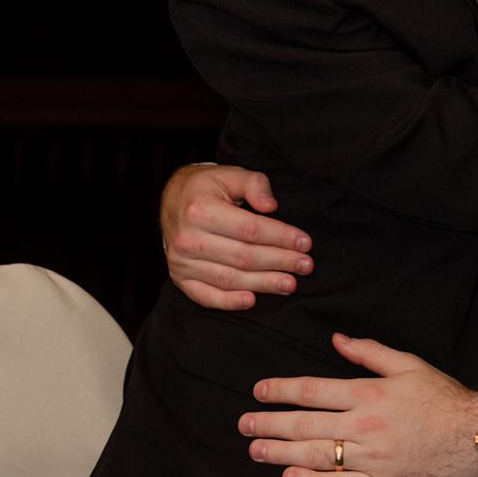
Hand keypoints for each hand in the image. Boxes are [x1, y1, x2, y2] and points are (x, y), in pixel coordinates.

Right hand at [161, 163, 313, 309]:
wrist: (172, 202)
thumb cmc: (207, 188)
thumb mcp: (231, 174)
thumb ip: (255, 184)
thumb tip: (271, 206)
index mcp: (201, 210)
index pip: (250, 229)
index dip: (281, 237)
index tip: (305, 243)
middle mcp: (188, 238)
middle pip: (243, 256)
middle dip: (279, 262)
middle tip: (305, 265)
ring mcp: (182, 262)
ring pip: (230, 278)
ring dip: (263, 283)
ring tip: (289, 283)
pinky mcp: (180, 278)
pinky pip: (206, 296)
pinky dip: (229, 302)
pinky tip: (252, 300)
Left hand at [241, 334, 477, 476]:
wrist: (472, 435)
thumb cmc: (440, 397)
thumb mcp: (407, 363)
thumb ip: (369, 351)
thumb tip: (337, 339)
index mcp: (368, 393)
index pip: (313, 390)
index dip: (282, 390)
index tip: (259, 391)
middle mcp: (364, 425)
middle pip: (306, 424)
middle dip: (270, 423)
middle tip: (244, 424)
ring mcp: (371, 457)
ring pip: (316, 455)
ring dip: (280, 452)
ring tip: (255, 450)